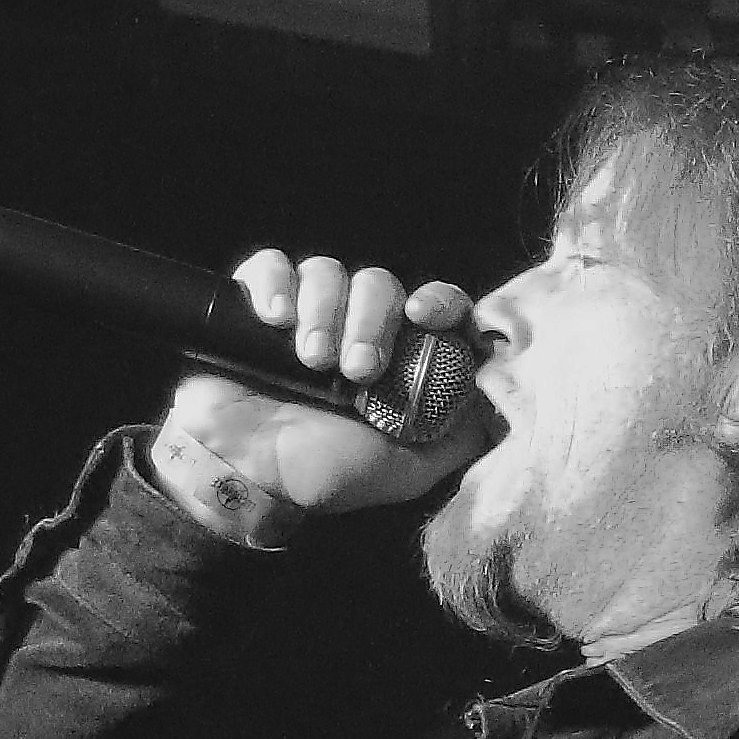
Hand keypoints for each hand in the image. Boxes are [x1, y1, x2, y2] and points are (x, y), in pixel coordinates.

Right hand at [161, 250, 488, 515]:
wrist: (244, 473)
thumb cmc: (323, 473)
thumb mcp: (405, 469)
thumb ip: (454, 439)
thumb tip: (494, 409)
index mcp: (398, 362)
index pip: (436, 308)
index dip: (440, 301)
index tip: (423, 317)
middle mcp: (356, 329)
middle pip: (380, 284)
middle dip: (370, 321)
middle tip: (355, 370)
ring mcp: (307, 313)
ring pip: (328, 271)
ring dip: (323, 313)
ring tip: (311, 361)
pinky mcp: (258, 302)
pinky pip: (273, 265)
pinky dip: (276, 284)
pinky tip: (273, 319)